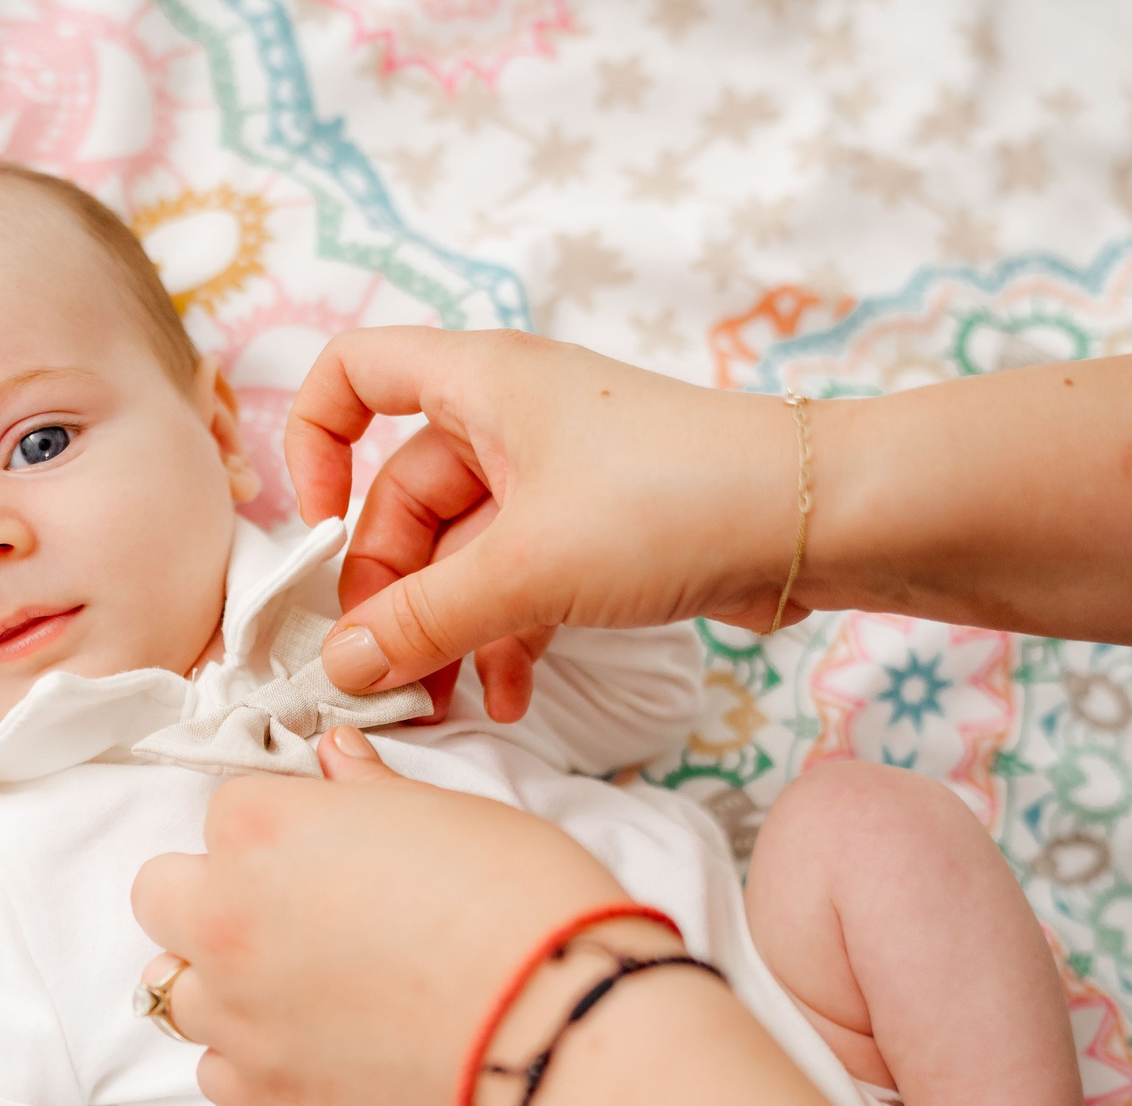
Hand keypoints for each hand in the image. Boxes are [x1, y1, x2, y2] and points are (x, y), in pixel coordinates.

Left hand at [130, 727, 630, 1105]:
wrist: (553, 1029)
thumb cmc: (518, 900)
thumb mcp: (449, 813)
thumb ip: (368, 790)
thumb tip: (335, 758)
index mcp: (262, 827)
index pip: (229, 806)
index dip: (281, 823)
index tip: (325, 844)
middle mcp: (225, 917)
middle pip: (162, 894)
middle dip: (211, 893)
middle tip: (290, 907)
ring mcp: (237, 1014)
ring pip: (172, 988)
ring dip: (220, 979)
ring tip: (300, 982)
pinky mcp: (266, 1093)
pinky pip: (215, 1070)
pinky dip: (247, 1058)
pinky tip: (309, 1044)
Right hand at [288, 329, 818, 715]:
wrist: (818, 521)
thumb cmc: (675, 502)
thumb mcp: (527, 568)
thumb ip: (422, 622)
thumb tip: (339, 669)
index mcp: (480, 382)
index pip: (353, 372)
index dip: (313, 441)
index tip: (315, 528)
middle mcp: (511, 418)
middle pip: (400, 496)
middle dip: (388, 590)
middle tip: (385, 672)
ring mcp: (557, 477)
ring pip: (461, 552)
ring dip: (443, 629)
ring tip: (439, 707)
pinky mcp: (599, 532)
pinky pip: (518, 582)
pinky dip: (502, 636)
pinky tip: (506, 698)